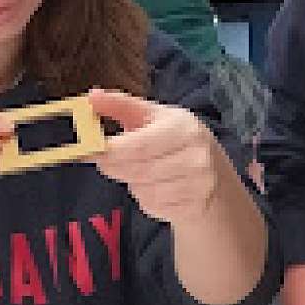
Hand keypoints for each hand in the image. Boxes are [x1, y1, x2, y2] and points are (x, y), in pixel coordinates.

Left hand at [89, 89, 222, 224]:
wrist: (217, 179)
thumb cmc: (177, 141)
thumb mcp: (153, 117)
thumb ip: (121, 106)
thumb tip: (91, 96)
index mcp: (183, 128)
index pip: (137, 145)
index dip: (108, 151)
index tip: (87, 151)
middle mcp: (195, 156)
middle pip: (136, 170)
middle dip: (114, 167)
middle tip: (107, 162)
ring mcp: (197, 185)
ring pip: (143, 191)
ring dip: (133, 184)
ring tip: (145, 172)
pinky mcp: (194, 208)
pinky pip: (153, 206)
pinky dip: (147, 200)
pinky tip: (159, 188)